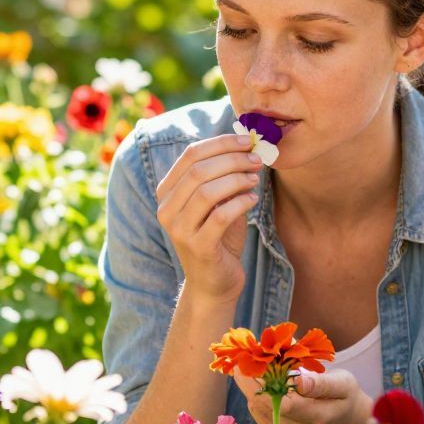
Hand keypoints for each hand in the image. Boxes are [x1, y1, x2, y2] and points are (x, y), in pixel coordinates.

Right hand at [155, 134, 261, 303]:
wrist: (214, 282)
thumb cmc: (218, 237)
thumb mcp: (217, 202)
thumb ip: (224, 175)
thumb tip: (247, 145)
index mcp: (167, 192)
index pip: (190, 155)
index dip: (221, 143)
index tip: (247, 140)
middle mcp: (166, 209)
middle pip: (198, 170)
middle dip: (232, 159)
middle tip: (256, 159)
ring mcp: (179, 230)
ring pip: (207, 191)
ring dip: (237, 179)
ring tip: (255, 178)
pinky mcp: (198, 247)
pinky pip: (220, 216)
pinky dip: (240, 202)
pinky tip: (253, 199)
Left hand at [231, 370, 374, 423]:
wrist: (349, 419)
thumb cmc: (346, 395)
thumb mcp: (342, 383)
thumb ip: (321, 383)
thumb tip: (299, 382)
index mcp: (319, 417)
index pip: (284, 403)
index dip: (264, 383)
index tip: (252, 363)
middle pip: (266, 406)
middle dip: (251, 382)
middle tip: (241, 362)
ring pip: (259, 411)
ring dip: (251, 389)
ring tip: (247, 370)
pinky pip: (261, 417)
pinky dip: (257, 399)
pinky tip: (259, 386)